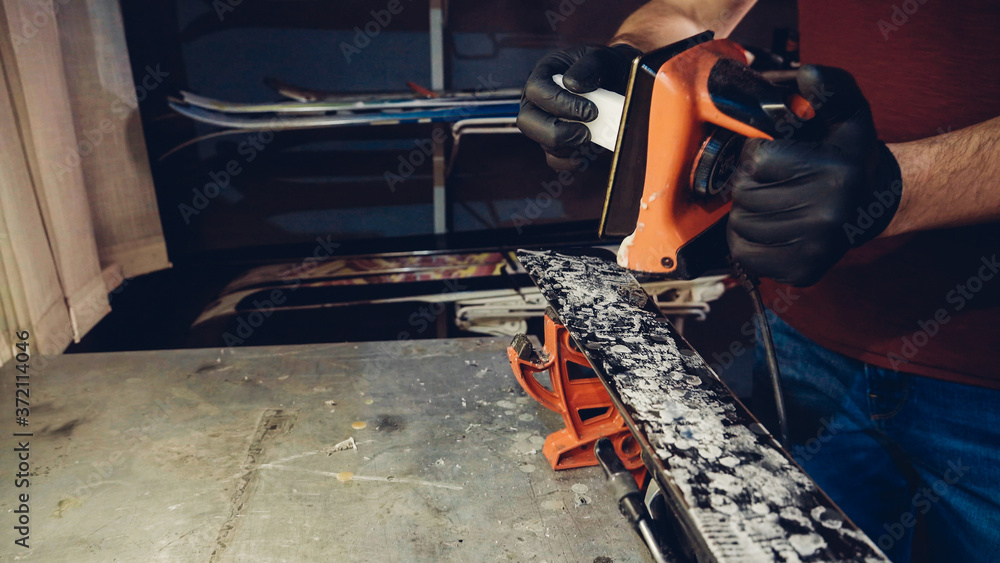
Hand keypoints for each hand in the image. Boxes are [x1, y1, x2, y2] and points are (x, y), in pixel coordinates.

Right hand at [517, 44, 640, 169]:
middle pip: (527, 123)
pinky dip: (571, 162)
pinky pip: (554, 160)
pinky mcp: (555, 142)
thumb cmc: (603, 67)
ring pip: (543, 144)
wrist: (616, 80)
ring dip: (569, 147)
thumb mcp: (599, 57)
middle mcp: (537, 101)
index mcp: (543, 75)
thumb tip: (571, 84)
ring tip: (592, 139)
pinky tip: (587, 154)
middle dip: (557, 133)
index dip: (561, 104)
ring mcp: (544, 123)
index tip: (591, 111)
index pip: (537, 91)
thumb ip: (588, 66)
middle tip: (586, 134)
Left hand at [727, 64, 903, 286]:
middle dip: (748, 181)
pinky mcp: (802, 272)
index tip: (772, 153)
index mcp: (837, 172)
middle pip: (744, 194)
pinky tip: (767, 224)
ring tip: (770, 199)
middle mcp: (828, 214)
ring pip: (739, 224)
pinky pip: (743, 254)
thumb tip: (805, 73)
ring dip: (745, 209)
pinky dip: (745, 238)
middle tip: (770, 178)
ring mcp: (815, 247)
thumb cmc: (849, 155)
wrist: (873, 204)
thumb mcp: (847, 112)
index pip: (756, 160)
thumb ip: (827, 87)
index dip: (756, 152)